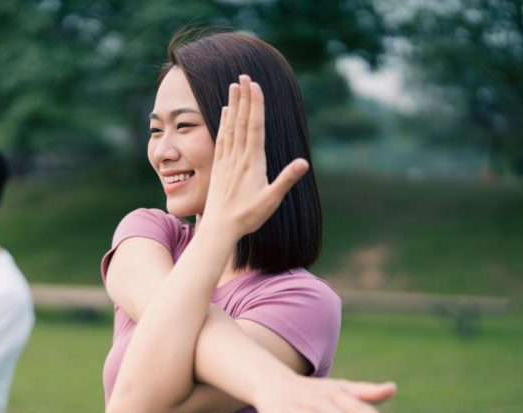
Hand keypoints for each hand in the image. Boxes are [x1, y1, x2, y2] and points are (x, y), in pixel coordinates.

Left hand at [202, 74, 308, 238]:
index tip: (255, 86)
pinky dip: (224, 122)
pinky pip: (222, 138)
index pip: (255, 127)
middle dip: (244, 97)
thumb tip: (303, 163)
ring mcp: (227, 160)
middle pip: (241, 121)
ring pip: (230, 126)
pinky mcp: (220, 166)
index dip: (256, 106)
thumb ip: (286, 180)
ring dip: (233, 105)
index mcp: (252, 162)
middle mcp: (238, 157)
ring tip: (234, 85)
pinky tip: (224, 111)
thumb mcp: (270, 200)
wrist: (219, 228)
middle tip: (244, 75)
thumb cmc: (247, 216)